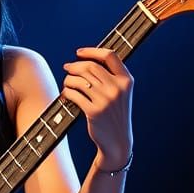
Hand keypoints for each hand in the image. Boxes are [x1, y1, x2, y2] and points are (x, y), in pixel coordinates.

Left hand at [62, 47, 133, 168]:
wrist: (117, 141)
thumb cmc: (116, 115)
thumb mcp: (121, 94)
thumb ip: (111, 78)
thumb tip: (86, 61)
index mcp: (127, 80)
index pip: (109, 56)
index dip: (91, 51)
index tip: (79, 52)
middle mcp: (117, 88)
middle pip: (90, 66)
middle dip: (75, 65)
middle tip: (67, 68)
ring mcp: (105, 100)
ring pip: (79, 79)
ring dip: (68, 79)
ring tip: (67, 83)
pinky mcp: (93, 111)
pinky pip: (74, 94)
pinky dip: (67, 92)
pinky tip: (66, 95)